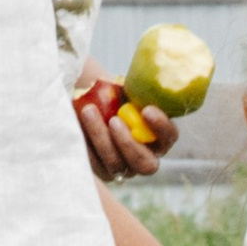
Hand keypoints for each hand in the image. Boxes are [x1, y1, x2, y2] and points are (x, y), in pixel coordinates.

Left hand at [74, 65, 165, 180]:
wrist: (90, 101)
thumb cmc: (113, 93)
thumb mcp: (126, 88)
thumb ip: (136, 87)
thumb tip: (138, 74)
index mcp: (159, 136)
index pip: (169, 137)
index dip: (161, 127)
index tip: (146, 109)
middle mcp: (145, 158)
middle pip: (146, 165)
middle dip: (129, 143)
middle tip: (114, 120)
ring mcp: (123, 168)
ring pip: (117, 164)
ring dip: (102, 138)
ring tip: (88, 111)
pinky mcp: (101, 171)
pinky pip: (94, 164)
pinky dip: (86, 143)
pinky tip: (77, 123)